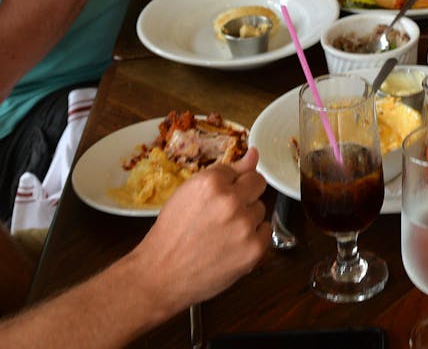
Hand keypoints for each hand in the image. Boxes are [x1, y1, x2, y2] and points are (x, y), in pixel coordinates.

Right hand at [132, 149, 268, 309]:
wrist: (162, 274)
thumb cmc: (172, 233)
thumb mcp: (189, 193)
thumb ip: (226, 172)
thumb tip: (254, 154)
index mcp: (211, 182)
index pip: (241, 169)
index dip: (230, 184)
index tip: (220, 196)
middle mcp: (230, 201)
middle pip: (258, 183)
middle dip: (246, 194)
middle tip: (225, 213)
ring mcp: (244, 226)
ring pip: (261, 209)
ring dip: (247, 218)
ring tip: (223, 232)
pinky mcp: (254, 249)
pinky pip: (266, 232)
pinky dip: (253, 238)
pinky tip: (232, 244)